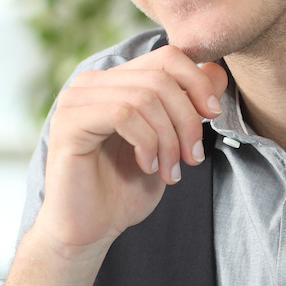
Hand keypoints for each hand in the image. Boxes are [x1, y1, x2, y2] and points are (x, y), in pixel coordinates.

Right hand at [33, 47, 228, 252]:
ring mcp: (75, 100)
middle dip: (187, 119)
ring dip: (168, 138)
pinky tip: (147, 167)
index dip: (197, 82)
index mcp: (115, 82)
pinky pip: (121, 114)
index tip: (212, 116)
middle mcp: (92, 84)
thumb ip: (188, 107)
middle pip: (160, 77)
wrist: (90, 229)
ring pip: (144, 96)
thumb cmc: (124, 188)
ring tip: (170, 170)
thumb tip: (217, 70)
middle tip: (192, 157)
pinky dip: (146, 142)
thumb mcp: (168, 144)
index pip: (166, 56)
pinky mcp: (67, 123)